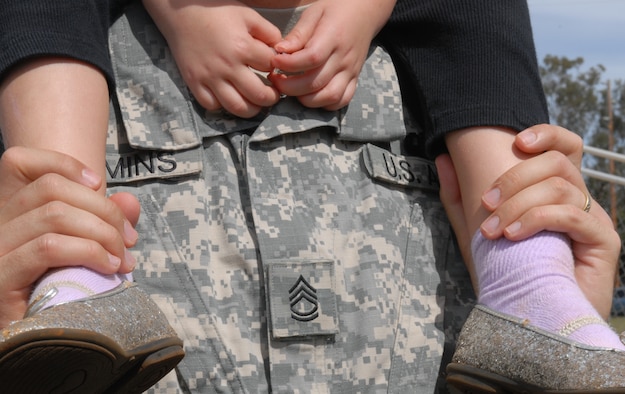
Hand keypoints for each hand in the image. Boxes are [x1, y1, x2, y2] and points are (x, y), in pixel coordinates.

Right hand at [0, 147, 139, 325]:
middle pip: (52, 189)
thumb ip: (106, 222)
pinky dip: (88, 251)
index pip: (21, 162)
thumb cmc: (61, 293)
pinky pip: (49, 248)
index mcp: (10, 211)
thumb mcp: (86, 249)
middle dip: (103, 209)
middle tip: (128, 239)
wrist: (31, 345)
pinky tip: (108, 267)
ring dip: (102, 233)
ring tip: (122, 259)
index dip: (64, 163)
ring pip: (54, 215)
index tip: (99, 184)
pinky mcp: (1, 277)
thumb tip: (130, 201)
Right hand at [143, 0, 281, 117]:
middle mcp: (227, 66)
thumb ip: (269, 33)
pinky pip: (212, 106)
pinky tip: (230, 96)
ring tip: (255, 101)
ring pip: (237, 107)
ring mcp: (209, 77)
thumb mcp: (248, 15)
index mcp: (243, 47)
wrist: (182, 12)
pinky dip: (223, 106)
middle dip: (271, 98)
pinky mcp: (194, 83)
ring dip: (252, 109)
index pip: (270, 67)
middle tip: (272, 94)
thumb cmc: (217, 12)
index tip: (275, 69)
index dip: (277, 68)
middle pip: (258, 95)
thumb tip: (282, 52)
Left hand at [269, 0, 394, 109]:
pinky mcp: (354, 80)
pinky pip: (341, 101)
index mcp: (334, 37)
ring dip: (305, 100)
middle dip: (290, 87)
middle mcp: (344, 58)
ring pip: (329, 97)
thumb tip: (279, 51)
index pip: (311, 58)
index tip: (274, 61)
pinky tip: (310, 95)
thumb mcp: (314, 12)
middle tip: (275, 80)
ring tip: (291, 89)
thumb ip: (298, 34)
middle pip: (316, 82)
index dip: (289, 64)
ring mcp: (351, 71)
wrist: (365, 12)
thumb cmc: (336, 9)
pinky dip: (324, 104)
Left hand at [437, 124, 619, 318]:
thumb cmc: (506, 276)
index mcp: (554, 193)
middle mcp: (579, 201)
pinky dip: (536, 219)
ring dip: (518, 204)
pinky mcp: (603, 241)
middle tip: (486, 203)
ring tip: (495, 230)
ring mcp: (593, 220)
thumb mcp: (472, 232)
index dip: (547, 134)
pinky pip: (571, 214)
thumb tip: (442, 157)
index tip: (517, 141)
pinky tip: (513, 237)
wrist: (530, 322)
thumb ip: (458, 196)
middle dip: (515, 178)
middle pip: (558, 162)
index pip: (564, 148)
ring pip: (561, 186)